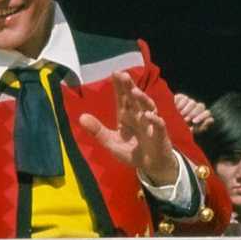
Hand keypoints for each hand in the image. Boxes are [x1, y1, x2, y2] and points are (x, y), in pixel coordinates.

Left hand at [79, 72, 181, 186]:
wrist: (151, 166)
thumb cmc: (132, 151)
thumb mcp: (111, 142)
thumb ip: (98, 130)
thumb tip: (81, 117)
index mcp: (126, 116)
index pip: (122, 98)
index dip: (119, 87)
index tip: (115, 73)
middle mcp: (138, 116)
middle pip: (134, 99)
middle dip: (129, 86)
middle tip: (123, 75)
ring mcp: (150, 123)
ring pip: (147, 107)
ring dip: (142, 99)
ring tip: (134, 91)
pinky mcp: (159, 134)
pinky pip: (158, 125)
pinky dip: (154, 120)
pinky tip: (148, 115)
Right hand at [172, 93, 213, 133]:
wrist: (169, 127)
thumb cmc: (183, 131)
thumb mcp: (192, 132)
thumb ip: (202, 126)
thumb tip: (210, 120)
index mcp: (202, 115)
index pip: (207, 113)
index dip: (202, 117)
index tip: (194, 122)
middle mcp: (197, 107)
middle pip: (200, 106)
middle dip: (194, 113)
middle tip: (186, 119)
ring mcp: (189, 102)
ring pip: (192, 102)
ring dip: (186, 109)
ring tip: (180, 115)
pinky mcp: (181, 97)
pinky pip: (183, 98)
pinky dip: (180, 104)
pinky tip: (176, 109)